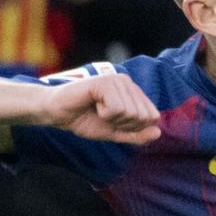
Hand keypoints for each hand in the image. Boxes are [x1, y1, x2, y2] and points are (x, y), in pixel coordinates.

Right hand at [40, 73, 161, 144]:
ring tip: (98, 110)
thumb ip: (136, 134)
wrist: (58, 114)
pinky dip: (104, 114)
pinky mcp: (104, 82)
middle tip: (105, 116)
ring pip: (130, 112)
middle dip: (123, 124)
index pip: (152, 117)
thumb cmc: (85, 119)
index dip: (134, 127)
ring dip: (112, 119)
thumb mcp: (115, 132)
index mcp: (133, 92)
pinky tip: (93, 104)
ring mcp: (117, 80)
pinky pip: (116, 108)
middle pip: (143, 116)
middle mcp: (128, 82)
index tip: (115, 122)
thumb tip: (158, 133)